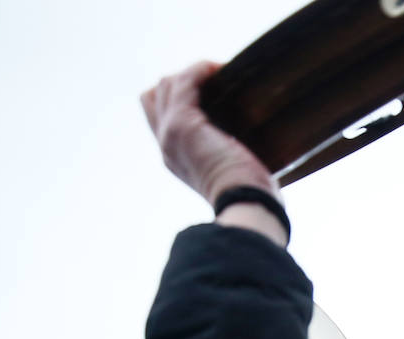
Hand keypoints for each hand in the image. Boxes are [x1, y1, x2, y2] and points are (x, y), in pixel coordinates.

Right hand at [140, 61, 278, 205]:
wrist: (245, 204)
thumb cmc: (250, 195)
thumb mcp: (232, 171)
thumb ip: (226, 153)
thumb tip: (246, 138)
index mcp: (174, 159)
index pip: (160, 117)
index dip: (178, 100)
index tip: (209, 93)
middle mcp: (165, 144)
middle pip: (154, 96)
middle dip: (181, 82)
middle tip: (214, 80)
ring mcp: (170, 132)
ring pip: (166, 85)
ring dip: (192, 72)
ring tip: (219, 71)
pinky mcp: (182, 123)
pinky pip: (184, 81)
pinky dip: (201, 70)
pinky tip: (220, 68)